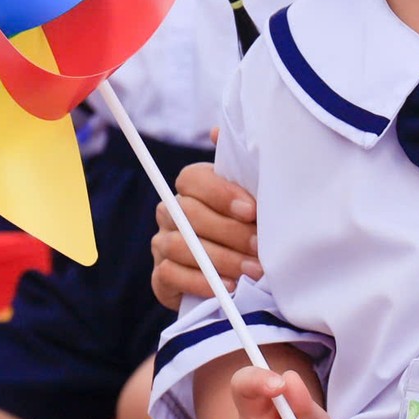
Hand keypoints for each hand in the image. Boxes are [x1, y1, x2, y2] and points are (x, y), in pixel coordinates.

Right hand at [150, 163, 259, 309]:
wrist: (240, 273)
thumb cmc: (249, 227)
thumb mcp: (253, 196)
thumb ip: (241, 167)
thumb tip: (217, 131)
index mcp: (193, 187)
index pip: (193, 179)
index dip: (221, 194)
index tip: (251, 211)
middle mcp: (172, 212)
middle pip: (188, 214)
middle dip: (228, 231)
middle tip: (259, 247)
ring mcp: (162, 243)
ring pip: (181, 246)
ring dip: (220, 259)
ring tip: (252, 270)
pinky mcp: (160, 275)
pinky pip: (170, 275)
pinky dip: (202, 282)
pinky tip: (228, 287)